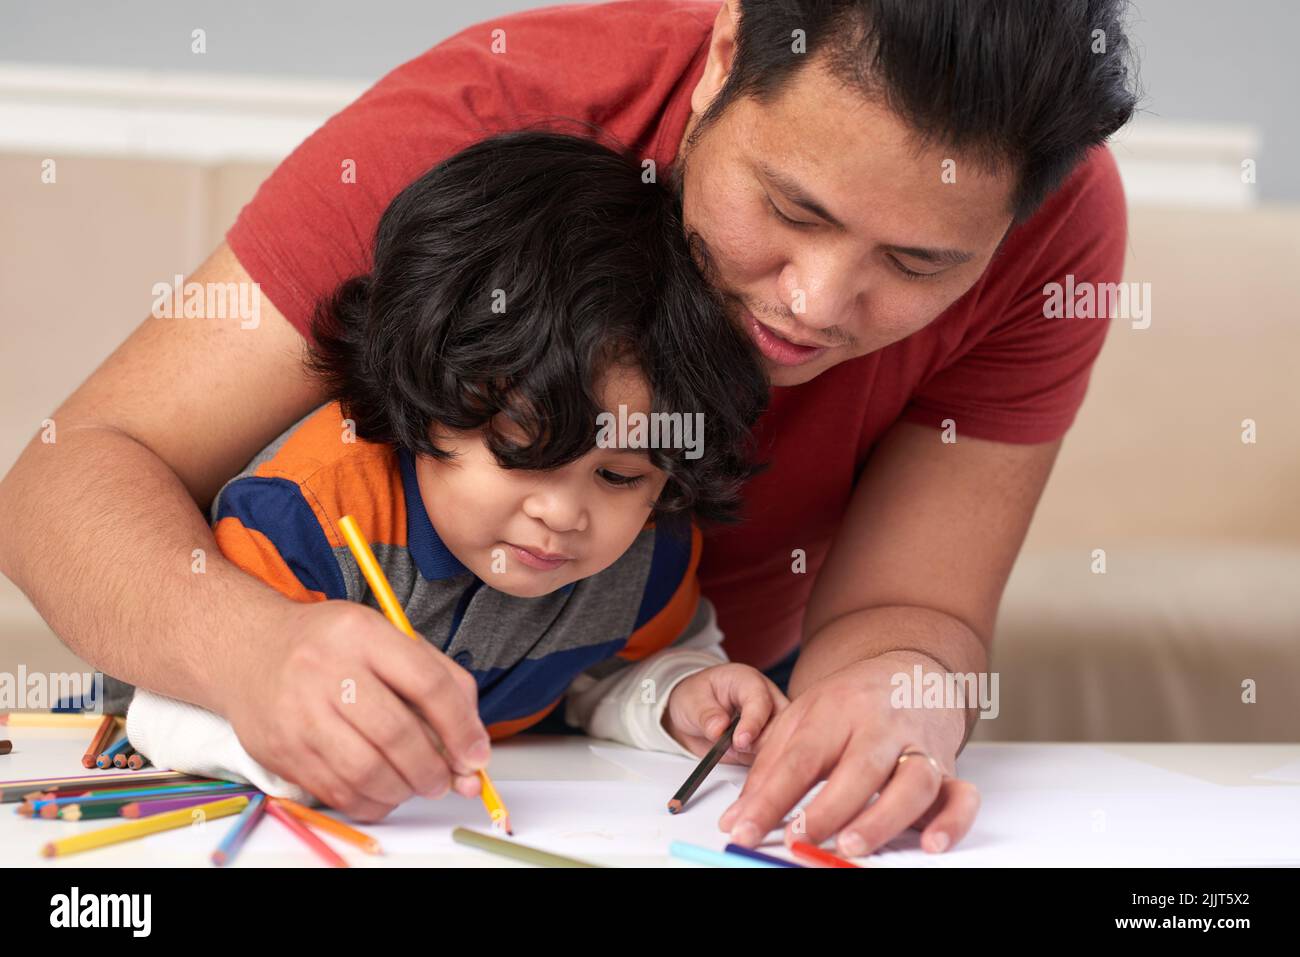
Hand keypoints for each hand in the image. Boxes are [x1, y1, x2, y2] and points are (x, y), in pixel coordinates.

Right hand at [223, 598, 491, 820]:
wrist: (249, 650)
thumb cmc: (332, 646)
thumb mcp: (388, 638)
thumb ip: (440, 681)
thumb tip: (473, 745)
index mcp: (362, 633)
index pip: (427, 684)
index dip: (461, 727)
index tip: (475, 754)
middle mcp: (325, 669)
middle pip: (397, 734)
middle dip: (433, 768)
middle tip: (446, 780)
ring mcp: (298, 712)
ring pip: (366, 771)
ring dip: (404, 790)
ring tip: (415, 785)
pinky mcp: (280, 749)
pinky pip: (336, 791)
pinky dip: (371, 801)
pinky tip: (383, 791)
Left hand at [662, 663, 788, 763]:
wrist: (693, 715)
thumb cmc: (696, 697)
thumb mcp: (692, 700)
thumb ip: (706, 714)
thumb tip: (719, 728)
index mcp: (749, 682)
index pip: (760, 701)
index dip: (753, 722)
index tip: (740, 741)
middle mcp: (765, 701)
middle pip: (781, 722)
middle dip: (765, 742)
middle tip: (741, 753)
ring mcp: (769, 724)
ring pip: (779, 743)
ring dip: (762, 756)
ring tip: (737, 758)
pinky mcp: (765, 744)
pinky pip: (771, 758)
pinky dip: (760, 766)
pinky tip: (748, 770)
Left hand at [718, 650, 978, 855]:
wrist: (908, 669)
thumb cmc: (848, 703)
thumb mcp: (799, 721)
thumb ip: (767, 771)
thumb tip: (736, 821)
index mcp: (835, 711)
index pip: (799, 758)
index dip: (769, 797)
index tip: (743, 830)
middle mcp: (880, 726)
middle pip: (858, 768)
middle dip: (827, 808)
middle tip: (799, 838)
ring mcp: (918, 746)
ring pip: (912, 782)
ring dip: (883, 818)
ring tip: (851, 845)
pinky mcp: (949, 767)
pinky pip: (962, 795)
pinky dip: (952, 822)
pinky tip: (930, 843)